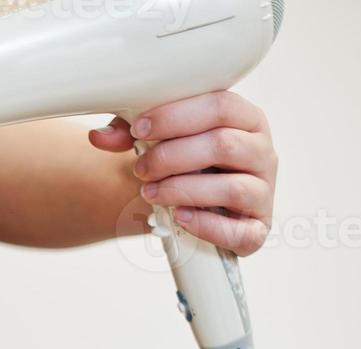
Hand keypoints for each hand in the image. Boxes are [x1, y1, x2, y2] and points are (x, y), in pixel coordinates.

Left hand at [89, 91, 277, 256]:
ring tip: (150, 193)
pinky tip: (180, 218)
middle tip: (140, 167)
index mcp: (244, 119)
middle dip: (172, 156)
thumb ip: (128, 132)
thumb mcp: (156, 139)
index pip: (221, 105)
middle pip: (223, 144)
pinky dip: (206, 225)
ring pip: (231, 187)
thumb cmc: (179, 162)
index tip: (138, 128)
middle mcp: (261, 151)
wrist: (191, 203)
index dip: (177, 115)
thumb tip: (97, 136)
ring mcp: (263, 190)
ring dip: (183, 190)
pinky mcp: (257, 228)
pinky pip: (240, 231)